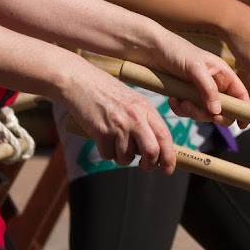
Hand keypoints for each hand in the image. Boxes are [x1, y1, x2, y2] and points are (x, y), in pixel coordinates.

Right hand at [57, 62, 179, 171]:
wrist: (79, 81)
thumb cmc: (106, 91)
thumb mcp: (132, 100)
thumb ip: (144, 120)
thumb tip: (155, 148)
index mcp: (145, 108)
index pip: (165, 136)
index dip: (170, 156)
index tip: (168, 168)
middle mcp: (135, 117)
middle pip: (152, 152)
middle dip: (150, 165)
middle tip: (144, 165)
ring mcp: (117, 125)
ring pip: (127, 157)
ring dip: (122, 157)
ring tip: (116, 143)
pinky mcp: (100, 132)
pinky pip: (108, 155)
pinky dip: (106, 153)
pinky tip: (102, 139)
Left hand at [134, 31, 249, 122]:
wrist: (150, 49)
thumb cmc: (175, 51)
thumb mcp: (195, 68)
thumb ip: (209, 90)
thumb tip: (217, 111)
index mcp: (222, 73)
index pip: (239, 93)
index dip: (244, 109)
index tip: (242, 124)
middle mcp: (213, 83)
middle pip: (223, 109)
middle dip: (211, 114)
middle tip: (201, 113)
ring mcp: (199, 91)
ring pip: (204, 113)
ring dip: (192, 112)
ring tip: (180, 101)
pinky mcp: (184, 96)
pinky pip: (188, 112)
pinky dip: (181, 110)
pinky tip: (172, 100)